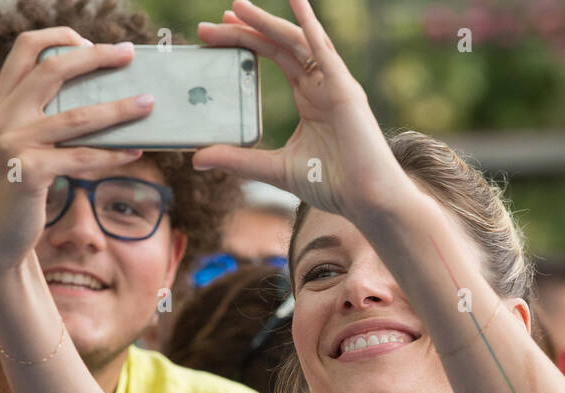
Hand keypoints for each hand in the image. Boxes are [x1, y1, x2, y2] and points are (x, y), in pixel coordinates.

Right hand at [0, 29, 155, 281]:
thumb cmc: (15, 188)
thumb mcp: (16, 144)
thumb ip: (37, 117)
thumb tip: (93, 97)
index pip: (25, 48)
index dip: (59, 37)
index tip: (91, 40)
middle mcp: (2, 116)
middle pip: (53, 70)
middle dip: (95, 57)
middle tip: (129, 54)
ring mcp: (13, 144)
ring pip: (78, 117)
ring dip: (119, 109)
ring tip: (148, 103)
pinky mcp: (30, 173)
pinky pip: (82, 158)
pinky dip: (112, 154)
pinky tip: (134, 151)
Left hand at [194, 0, 407, 222]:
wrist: (366, 200)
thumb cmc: (332, 185)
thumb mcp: (273, 169)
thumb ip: (237, 160)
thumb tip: (198, 159)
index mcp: (309, 98)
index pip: (271, 59)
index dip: (244, 44)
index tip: (212, 37)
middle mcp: (321, 85)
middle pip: (278, 45)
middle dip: (245, 31)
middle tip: (210, 25)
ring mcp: (334, 84)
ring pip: (297, 41)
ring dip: (267, 22)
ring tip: (237, 7)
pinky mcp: (345, 90)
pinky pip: (325, 50)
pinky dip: (310, 25)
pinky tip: (296, 2)